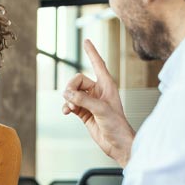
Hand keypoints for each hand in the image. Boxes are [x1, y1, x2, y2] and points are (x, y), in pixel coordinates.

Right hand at [63, 40, 135, 166]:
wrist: (118, 144)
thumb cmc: (117, 126)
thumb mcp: (101, 110)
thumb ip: (83, 100)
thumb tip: (66, 94)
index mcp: (107, 85)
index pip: (98, 64)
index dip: (92, 52)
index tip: (86, 41)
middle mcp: (98, 91)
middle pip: (78, 80)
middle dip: (71, 88)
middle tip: (69, 98)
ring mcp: (91, 101)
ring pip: (72, 93)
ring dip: (68, 99)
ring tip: (69, 109)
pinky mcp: (84, 112)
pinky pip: (71, 104)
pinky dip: (66, 107)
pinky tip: (66, 112)